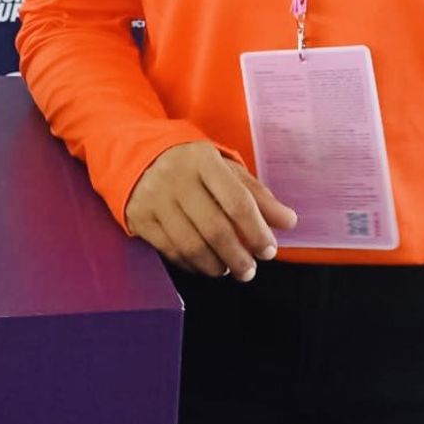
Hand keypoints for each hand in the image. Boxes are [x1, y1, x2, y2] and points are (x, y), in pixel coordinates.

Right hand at [124, 142, 297, 280]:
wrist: (136, 153)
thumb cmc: (191, 164)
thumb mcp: (225, 168)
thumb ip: (257, 195)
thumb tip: (288, 221)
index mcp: (204, 160)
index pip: (237, 201)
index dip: (257, 231)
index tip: (269, 250)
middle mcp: (177, 178)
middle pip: (215, 228)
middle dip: (238, 257)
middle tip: (249, 270)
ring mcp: (155, 199)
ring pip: (191, 245)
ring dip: (215, 265)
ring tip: (228, 268)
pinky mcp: (140, 218)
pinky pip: (170, 251)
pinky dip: (192, 265)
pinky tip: (204, 264)